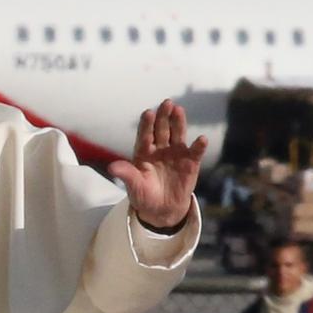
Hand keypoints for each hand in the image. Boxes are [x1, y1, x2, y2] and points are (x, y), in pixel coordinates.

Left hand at [108, 99, 207, 228]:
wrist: (162, 209)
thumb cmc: (144, 195)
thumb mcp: (134, 186)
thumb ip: (126, 174)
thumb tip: (111, 167)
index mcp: (144, 151)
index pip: (145, 134)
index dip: (147, 124)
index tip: (148, 113)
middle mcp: (160, 148)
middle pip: (162, 129)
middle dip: (163, 116)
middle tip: (166, 103)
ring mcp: (176, 153)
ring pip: (177, 134)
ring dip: (179, 122)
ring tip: (179, 110)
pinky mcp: (190, 162)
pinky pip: (195, 151)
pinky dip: (199, 145)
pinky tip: (202, 139)